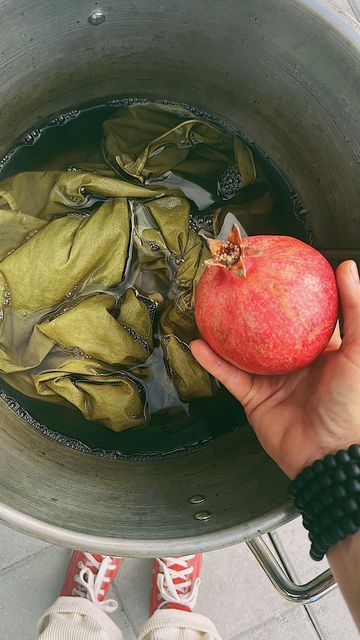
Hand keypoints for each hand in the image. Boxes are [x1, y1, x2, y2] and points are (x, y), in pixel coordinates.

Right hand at [191, 260, 359, 478]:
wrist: (328, 456)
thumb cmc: (351, 407)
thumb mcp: (357, 353)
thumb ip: (354, 311)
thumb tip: (347, 270)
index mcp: (321, 351)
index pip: (303, 315)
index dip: (290, 293)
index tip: (278, 269)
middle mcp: (294, 363)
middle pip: (267, 330)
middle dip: (251, 309)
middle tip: (236, 284)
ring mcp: (272, 380)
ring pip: (242, 350)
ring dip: (224, 331)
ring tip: (209, 306)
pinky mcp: (254, 398)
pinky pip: (229, 375)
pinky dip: (213, 361)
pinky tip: (200, 343)